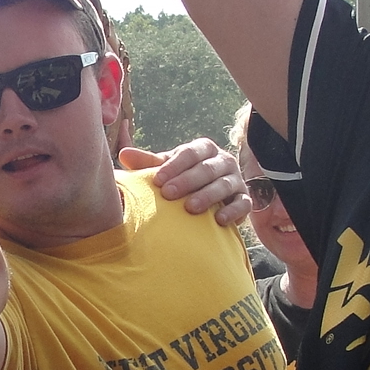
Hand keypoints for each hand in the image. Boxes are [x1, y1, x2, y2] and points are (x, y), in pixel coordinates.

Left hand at [122, 139, 251, 225]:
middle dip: (187, 180)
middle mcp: (223, 161)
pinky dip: (232, 211)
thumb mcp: (168, 170)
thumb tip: (124, 154)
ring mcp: (236, 180)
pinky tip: (218, 220)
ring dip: (208, 196)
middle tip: (169, 194)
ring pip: (224, 184)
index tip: (157, 180)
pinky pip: (243, 204)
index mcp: (203, 149)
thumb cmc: (183, 178)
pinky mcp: (245, 199)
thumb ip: (148, 163)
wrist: (211, 198)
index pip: (190, 153)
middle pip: (207, 168)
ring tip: (190, 208)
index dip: (174, 166)